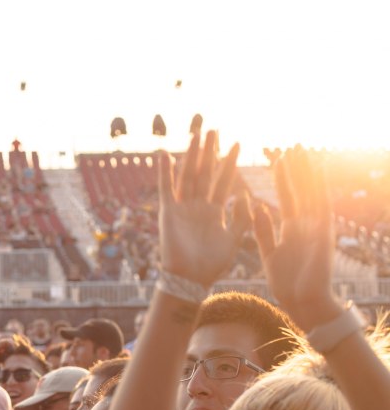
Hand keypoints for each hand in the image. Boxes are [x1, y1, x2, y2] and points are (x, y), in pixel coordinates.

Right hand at [157, 130, 241, 286]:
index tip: (238, 143)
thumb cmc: (211, 265)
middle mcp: (197, 206)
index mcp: (214, 212)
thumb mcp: (234, 239)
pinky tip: (165, 154)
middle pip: (204, 173)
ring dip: (192, 155)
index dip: (230, 162)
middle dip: (210, 151)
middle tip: (214, 129)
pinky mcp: (168, 212)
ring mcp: (182, 208)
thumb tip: (245, 195)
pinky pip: (166, 188)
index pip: (223, 181)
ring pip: (188, 175)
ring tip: (197, 133)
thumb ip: (241, 217)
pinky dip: (164, 172)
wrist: (190, 280)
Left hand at [253, 145, 343, 330]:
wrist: (303, 303)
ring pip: (312, 193)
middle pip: (301, 190)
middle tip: (292, 146)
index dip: (283, 178)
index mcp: (293, 229)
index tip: (277, 159)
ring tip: (302, 150)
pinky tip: (317, 170)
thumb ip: (264, 231)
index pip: (288, 197)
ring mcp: (317, 227)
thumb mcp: (269, 253)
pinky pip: (322, 206)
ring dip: (307, 172)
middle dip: (297, 169)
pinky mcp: (323, 234)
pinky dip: (319, 188)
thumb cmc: (288, 284)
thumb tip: (258, 208)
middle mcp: (307, 224)